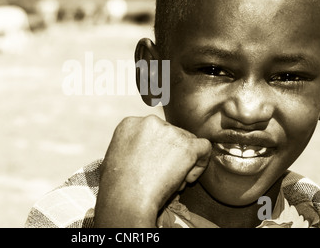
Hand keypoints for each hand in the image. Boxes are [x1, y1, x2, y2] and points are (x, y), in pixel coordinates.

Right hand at [93, 115, 211, 226]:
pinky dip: (200, 164)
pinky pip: (204, 148)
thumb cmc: (117, 185)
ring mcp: (170, 132)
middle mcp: (151, 122)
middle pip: (172, 134)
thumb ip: (132, 146)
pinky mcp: (187, 146)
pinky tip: (188, 178)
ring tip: (173, 181)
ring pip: (188, 141)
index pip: (154, 131)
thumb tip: (144, 151)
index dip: (158, 149)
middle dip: (172, 155)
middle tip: (165, 176)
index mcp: (131, 123)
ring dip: (184, 162)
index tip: (155, 165)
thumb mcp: (115, 156)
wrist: (127, 198)